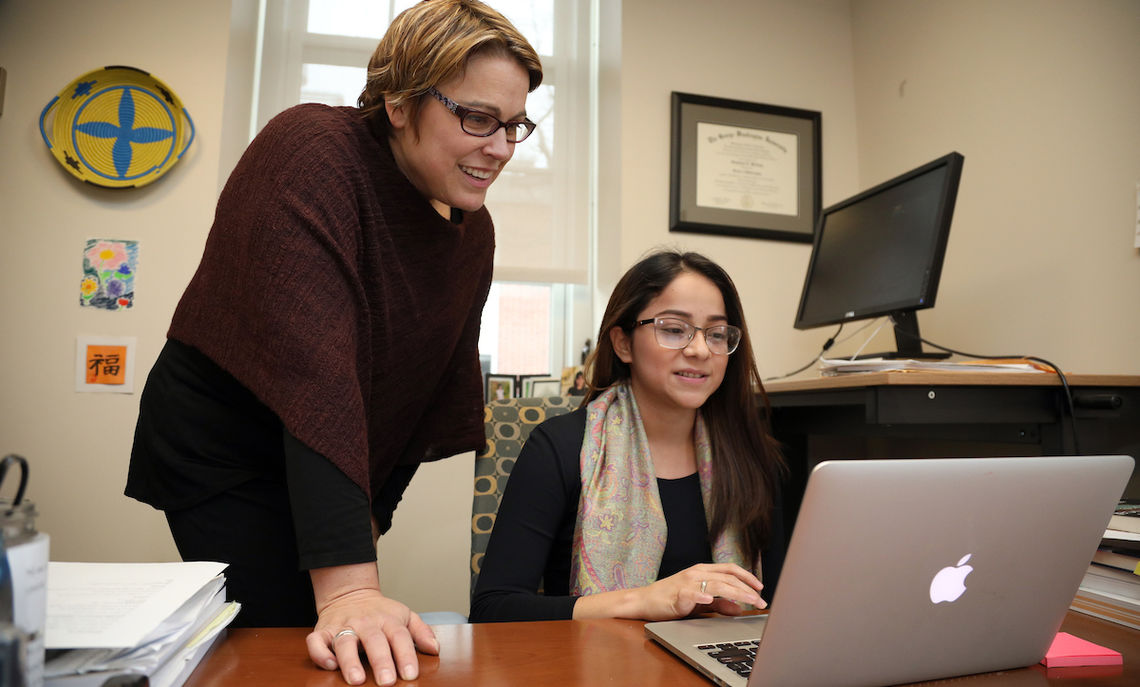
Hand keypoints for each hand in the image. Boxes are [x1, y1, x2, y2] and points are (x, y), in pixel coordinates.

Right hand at [305, 564, 438, 685]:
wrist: (349, 593)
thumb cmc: (380, 611)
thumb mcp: (404, 616)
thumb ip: (420, 632)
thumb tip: (435, 649)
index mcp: (388, 619)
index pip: (399, 637)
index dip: (406, 655)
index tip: (410, 674)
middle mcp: (365, 622)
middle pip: (374, 640)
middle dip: (380, 661)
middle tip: (387, 681)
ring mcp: (342, 626)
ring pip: (344, 642)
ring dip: (350, 661)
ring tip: (357, 679)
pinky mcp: (322, 631)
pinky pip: (316, 641)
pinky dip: (320, 653)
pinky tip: (329, 665)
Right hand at [634, 562, 765, 620]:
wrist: (644, 601)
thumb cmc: (670, 599)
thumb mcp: (700, 602)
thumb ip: (719, 604)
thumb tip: (739, 608)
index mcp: (702, 571)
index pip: (730, 569)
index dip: (747, 577)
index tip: (761, 588)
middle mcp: (697, 573)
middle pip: (728, 578)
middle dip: (748, 590)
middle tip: (761, 602)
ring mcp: (687, 582)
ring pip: (717, 584)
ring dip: (736, 593)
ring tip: (749, 601)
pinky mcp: (677, 594)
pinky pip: (691, 593)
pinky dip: (702, 596)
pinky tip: (710, 600)